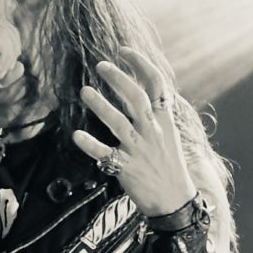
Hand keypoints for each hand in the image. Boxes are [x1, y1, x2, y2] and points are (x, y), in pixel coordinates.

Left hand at [72, 48, 195, 216]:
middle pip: (137, 98)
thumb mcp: (169, 135)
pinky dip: (91, 145)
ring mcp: (140, 150)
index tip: (123, 51)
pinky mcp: (127, 169)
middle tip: (101, 65)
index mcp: (164, 121)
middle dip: (119, 79)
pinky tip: (76, 134)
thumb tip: (143, 88)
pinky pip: (106, 154)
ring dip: (100, 105)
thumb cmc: (169, 166)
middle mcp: (153, 132)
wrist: (176, 201)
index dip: (141, 65)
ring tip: (84, 90)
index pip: (157, 85)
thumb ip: (156, 113)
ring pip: (119, 123)